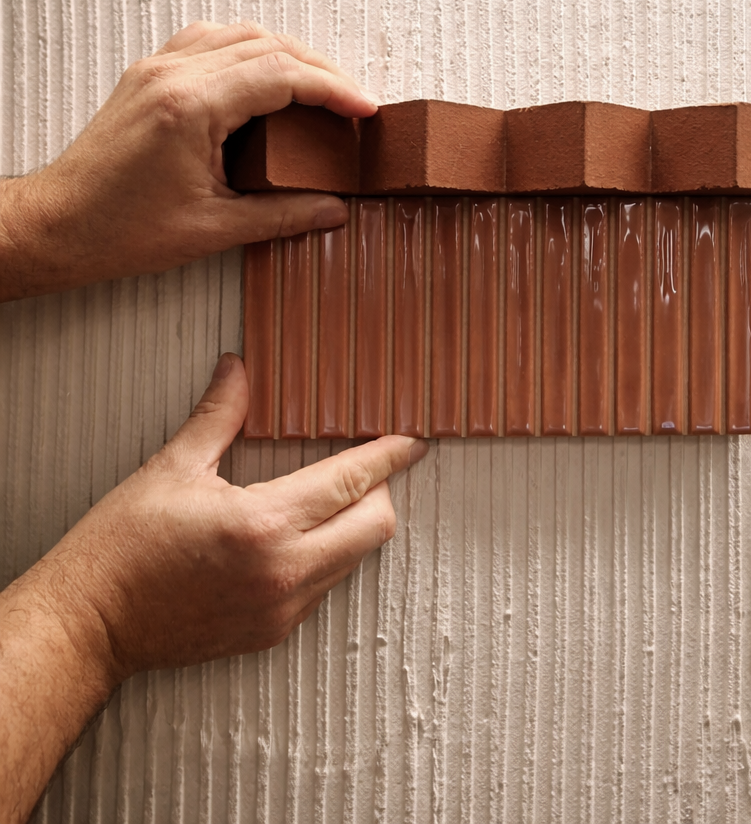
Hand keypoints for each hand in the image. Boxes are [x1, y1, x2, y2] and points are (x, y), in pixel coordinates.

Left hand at [0, 20, 377, 300]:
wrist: (58, 226)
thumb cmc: (119, 229)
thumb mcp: (214, 230)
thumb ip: (283, 215)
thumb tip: (332, 209)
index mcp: (190, 107)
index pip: (281, 75)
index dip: (332, 90)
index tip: (363, 110)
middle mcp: (172, 74)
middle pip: (267, 44)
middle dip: (320, 70)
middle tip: (351, 102)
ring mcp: (157, 68)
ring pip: (239, 34)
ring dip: (287, 54)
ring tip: (319, 89)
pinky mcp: (149, 76)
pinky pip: (210, 42)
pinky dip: (250, 52)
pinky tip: (266, 79)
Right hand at [44, 352, 426, 673]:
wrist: (87, 625)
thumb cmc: (120, 550)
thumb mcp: (170, 469)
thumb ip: (219, 415)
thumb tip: (239, 369)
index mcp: (263, 524)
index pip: (353, 481)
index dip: (390, 455)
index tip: (413, 439)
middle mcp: (283, 571)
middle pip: (375, 525)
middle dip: (381, 490)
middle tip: (366, 464)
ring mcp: (281, 608)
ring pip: (355, 558)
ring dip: (354, 524)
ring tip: (330, 497)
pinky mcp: (272, 632)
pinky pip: (326, 587)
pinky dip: (328, 556)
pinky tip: (299, 536)